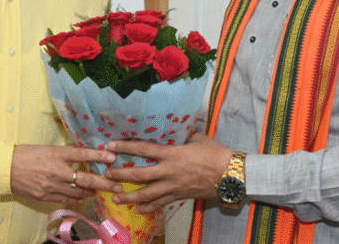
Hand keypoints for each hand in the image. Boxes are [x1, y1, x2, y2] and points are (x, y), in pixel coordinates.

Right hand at [10, 144, 120, 204]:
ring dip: (90, 192)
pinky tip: (82, 198)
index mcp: (57, 154)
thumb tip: (82, 155)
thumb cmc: (25, 154)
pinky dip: (75, 199)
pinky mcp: (45, 196)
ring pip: (78, 192)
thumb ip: (65, 153)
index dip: (99, 156)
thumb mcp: (47, 148)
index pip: (83, 154)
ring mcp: (52, 186)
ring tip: (99, 191)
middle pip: (85, 178)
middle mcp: (57, 170)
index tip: (112, 157)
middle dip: (103, 183)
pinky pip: (65, 200)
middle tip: (116, 186)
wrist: (4, 168)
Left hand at [104, 133, 232, 212]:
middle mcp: (169, 171)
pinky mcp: (179, 196)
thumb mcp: (199, 138)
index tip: (111, 146)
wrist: (231, 175)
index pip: (144, 150)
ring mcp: (174, 186)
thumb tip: (179, 128)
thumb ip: (185, 135)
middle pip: (140, 175)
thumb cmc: (216, 153)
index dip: (126, 147)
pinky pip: (161, 204)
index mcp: (173, 154)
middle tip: (107, 174)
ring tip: (116, 197)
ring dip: (130, 196)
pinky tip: (138, 209)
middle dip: (121, 175)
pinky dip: (149, 207)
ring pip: (147, 194)